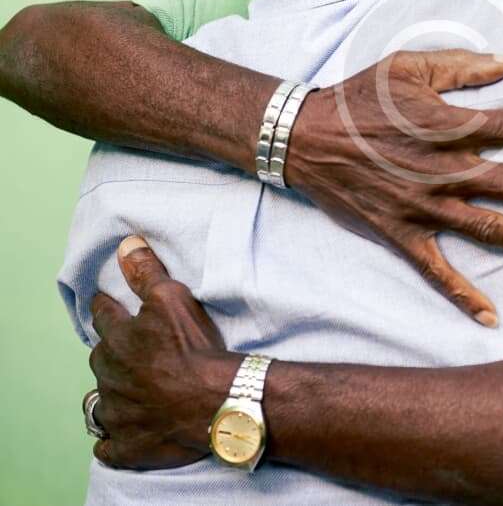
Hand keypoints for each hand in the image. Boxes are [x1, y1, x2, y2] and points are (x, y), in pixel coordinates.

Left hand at [88, 237, 240, 469]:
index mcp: (119, 339)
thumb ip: (147, 272)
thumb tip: (126, 244)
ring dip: (110, 393)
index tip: (105, 301)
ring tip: (122, 389)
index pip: (104, 315)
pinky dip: (113, 437)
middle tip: (126, 347)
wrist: (216, 400)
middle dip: (111, 350)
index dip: (106, 306)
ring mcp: (117, 412)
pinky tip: (119, 432)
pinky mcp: (127, 443)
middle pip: (101, 357)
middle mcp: (110, 375)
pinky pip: (109, 443)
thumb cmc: (194, 348)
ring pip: (101, 400)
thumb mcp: (173, 299)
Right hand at [287, 49, 502, 325]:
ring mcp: (422, 206)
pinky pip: (436, 270)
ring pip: (488, 228)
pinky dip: (462, 295)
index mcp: (446, 124)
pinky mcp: (401, 233)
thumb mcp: (407, 66)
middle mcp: (442, 168)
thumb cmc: (360, 97)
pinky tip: (491, 316)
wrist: (305, 138)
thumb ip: (461, 66)